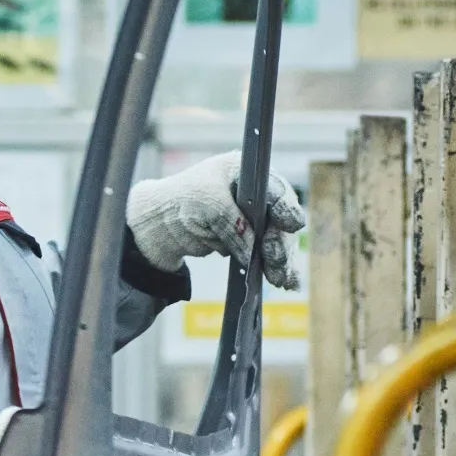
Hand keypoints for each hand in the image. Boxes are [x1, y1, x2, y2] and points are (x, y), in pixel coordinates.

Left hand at [126, 154, 304, 291]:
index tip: (291, 224)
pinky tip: (287, 281)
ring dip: (281, 260)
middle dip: (280, 242)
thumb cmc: (184, 200)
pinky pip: (268, 255)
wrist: (164, 222)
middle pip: (280, 219)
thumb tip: (252, 251)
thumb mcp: (210, 205)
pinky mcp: (250, 240)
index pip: (275, 189)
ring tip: (280, 279)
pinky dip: (277, 268)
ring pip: (278, 240)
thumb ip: (233, 225)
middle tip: (275, 259)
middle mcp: (257, 194)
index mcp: (249, 173)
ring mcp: (256, 218)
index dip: (285, 207)